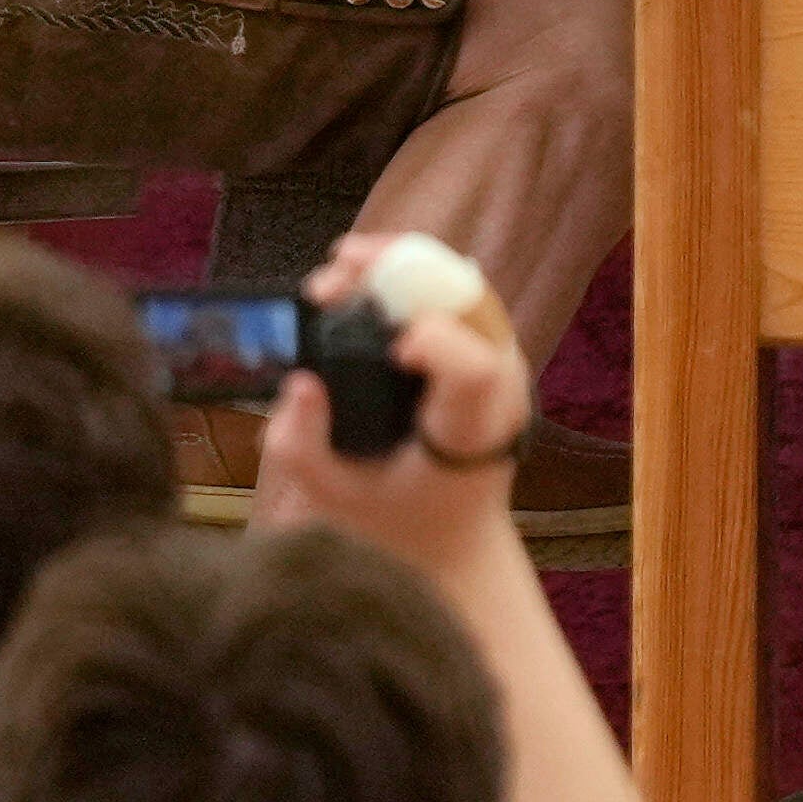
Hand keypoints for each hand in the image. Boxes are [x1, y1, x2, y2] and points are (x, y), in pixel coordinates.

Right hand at [248, 231, 532, 564]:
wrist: (458, 537)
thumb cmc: (398, 520)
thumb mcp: (335, 499)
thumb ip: (302, 447)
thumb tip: (300, 381)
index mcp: (470, 436)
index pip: (475, 372)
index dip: (440, 344)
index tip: (395, 349)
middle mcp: (500, 392)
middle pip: (470, 304)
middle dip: (402, 273)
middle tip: (333, 277)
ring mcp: (502, 365)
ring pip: (464, 285)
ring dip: (402, 264)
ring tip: (342, 268)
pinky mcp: (489, 351)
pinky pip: (457, 292)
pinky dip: (410, 275)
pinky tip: (364, 277)